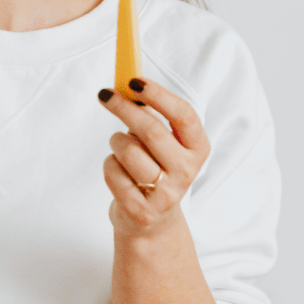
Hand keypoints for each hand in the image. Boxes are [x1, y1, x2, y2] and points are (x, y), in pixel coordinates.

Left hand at [98, 79, 209, 240]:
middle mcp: (187, 172)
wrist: (152, 222)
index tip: (134, 81)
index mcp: (198, 149)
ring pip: (128, 151)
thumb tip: (126, 87)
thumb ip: (151, 116)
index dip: (158, 95)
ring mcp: (166, 194)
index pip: (183, 115)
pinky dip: (109, 165)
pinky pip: (113, 172)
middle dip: (124, 108)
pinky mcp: (142, 211)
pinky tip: (119, 172)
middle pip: (152, 130)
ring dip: (116, 141)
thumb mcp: (162, 143)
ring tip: (120, 147)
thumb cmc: (154, 169)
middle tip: (106, 94)